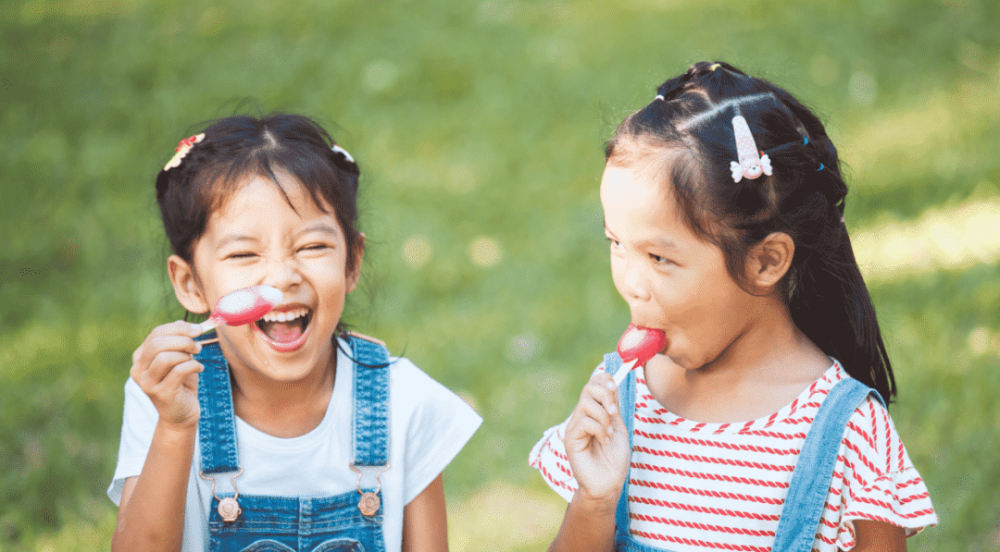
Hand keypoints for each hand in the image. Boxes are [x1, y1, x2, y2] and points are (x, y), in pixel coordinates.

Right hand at [130, 321, 204, 429]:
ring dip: (186, 354)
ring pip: (165, 357)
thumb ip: (178, 341)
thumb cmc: (181, 383)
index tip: (198, 329)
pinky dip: (193, 366)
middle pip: (158, 343)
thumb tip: (186, 323)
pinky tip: (199, 369)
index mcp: (140, 357)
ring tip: (197, 358)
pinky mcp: (161, 394)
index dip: (179, 328)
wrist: (181, 414)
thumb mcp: (179, 358)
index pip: (156, 333)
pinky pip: (178, 371)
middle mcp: (138, 370)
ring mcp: (147, 383)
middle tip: (198, 346)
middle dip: (183, 340)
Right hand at [564, 371, 630, 507]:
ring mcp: (574, 427)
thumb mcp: (618, 427)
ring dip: (604, 417)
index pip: (592, 383)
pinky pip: (585, 421)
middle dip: (606, 396)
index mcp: (593, 412)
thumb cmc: (614, 460)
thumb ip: (613, 407)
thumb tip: (611, 382)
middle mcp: (581, 416)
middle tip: (614, 413)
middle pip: (588, 388)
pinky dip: (600, 430)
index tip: (615, 387)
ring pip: (587, 403)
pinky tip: (603, 442)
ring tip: (609, 434)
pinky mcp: (571, 439)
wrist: (609, 484)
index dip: (603, 380)